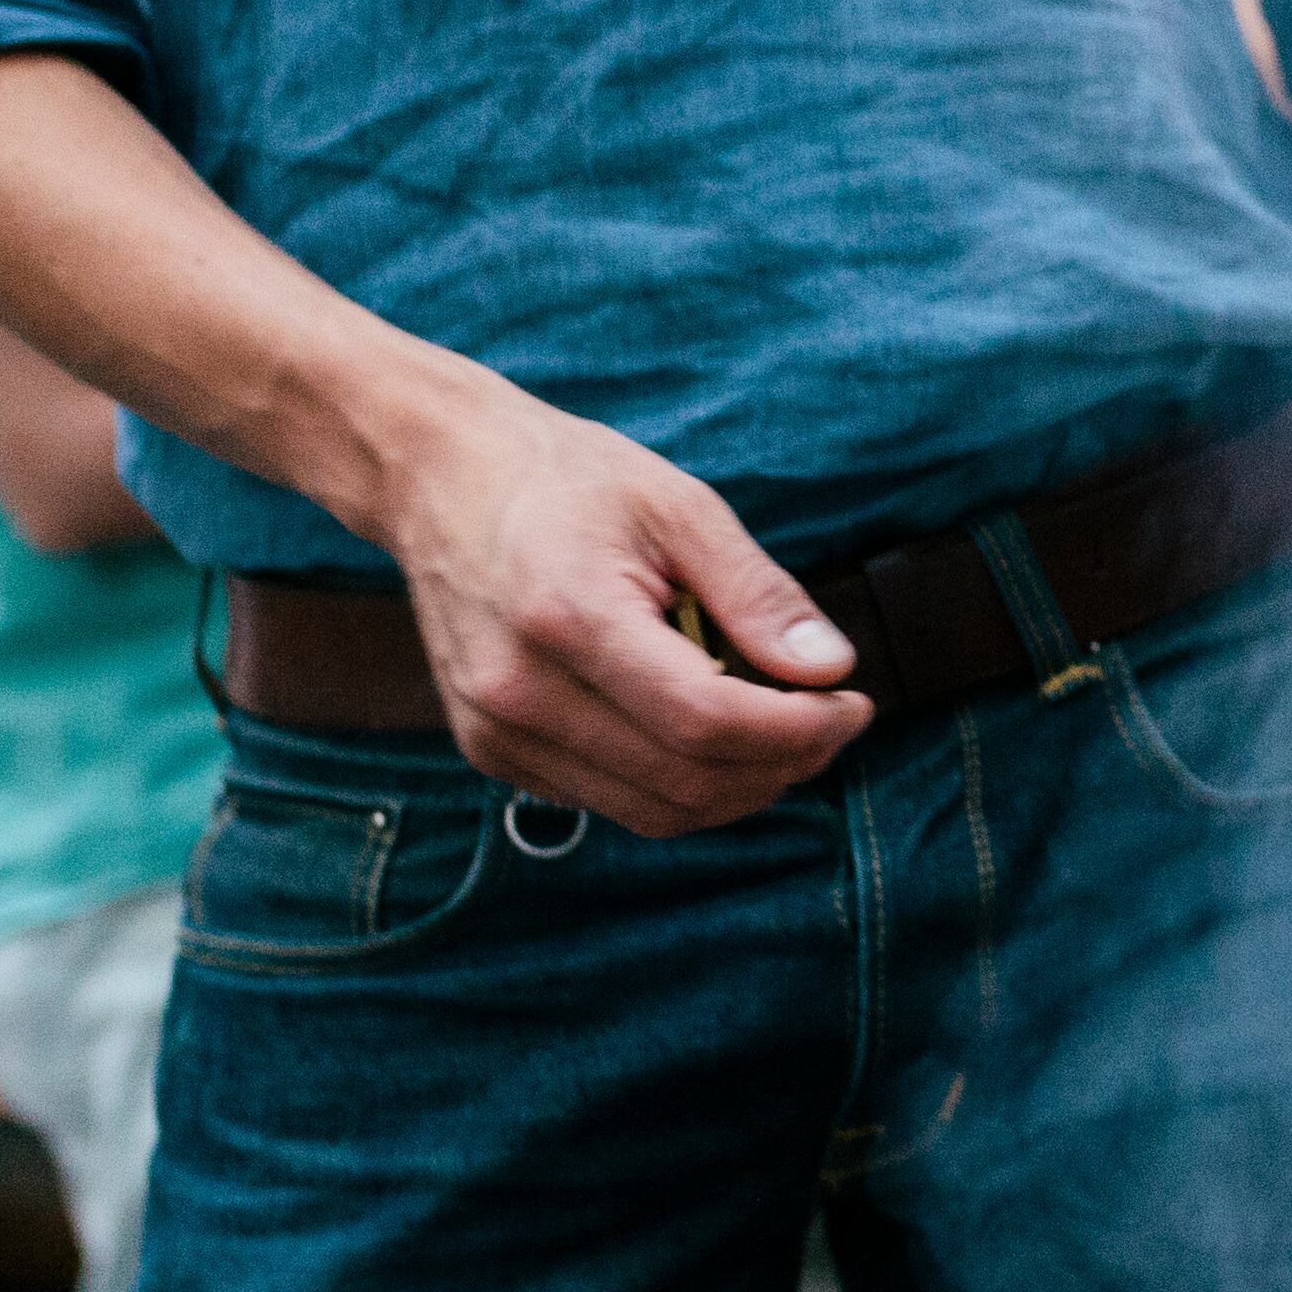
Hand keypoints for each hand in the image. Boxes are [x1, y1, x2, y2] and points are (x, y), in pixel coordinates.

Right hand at [353, 361, 872, 835]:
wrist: (439, 481)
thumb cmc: (563, 481)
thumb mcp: (679, 507)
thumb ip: (757, 594)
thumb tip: (830, 668)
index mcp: (567, 617)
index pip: (706, 720)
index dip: (799, 728)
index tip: (853, 703)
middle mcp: (520, 692)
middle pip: (687, 781)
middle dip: (783, 763)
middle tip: (831, 718)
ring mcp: (498, 733)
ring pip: (656, 810)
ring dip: (741, 786)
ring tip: (782, 728)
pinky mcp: (493, 753)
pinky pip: (614, 801)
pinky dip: (682, 782)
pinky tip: (708, 728)